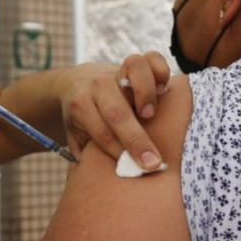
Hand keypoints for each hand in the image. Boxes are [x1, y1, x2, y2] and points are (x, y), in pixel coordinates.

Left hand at [60, 52, 170, 168]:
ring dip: (145, 93)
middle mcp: (98, 87)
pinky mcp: (134, 65)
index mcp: (80, 106)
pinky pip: (151, 59)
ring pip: (133, 70)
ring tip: (151, 114)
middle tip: (154, 162)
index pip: (101, 133)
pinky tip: (164, 91)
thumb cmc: (83, 120)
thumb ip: (87, 154)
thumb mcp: (76, 137)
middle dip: (136, 139)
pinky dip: (161, 71)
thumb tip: (104, 181)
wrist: (76, 85)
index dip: (119, 152)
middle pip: (117, 111)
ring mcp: (116, 72)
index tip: (136, 170)